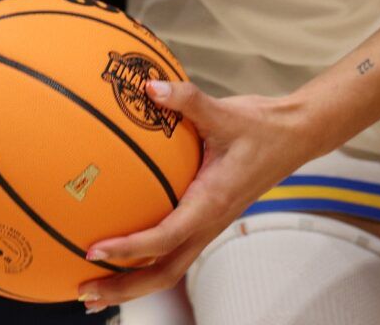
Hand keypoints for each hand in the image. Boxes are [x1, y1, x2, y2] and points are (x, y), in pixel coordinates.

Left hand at [76, 80, 312, 312]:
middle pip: (163, 273)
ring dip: (131, 284)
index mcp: (211, 203)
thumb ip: (187, 99)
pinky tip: (118, 253)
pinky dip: (143, 259)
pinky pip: (171, 249)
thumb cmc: (262, 127)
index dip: (129, 247)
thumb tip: (149, 87)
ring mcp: (207, 225)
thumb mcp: (225, 111)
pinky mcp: (205, 219)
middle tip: (84, 293)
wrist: (294, 137)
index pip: (165, 236)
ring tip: (93, 292)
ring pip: (167, 268)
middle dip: (124, 289)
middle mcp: (208, 222)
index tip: (95, 250)